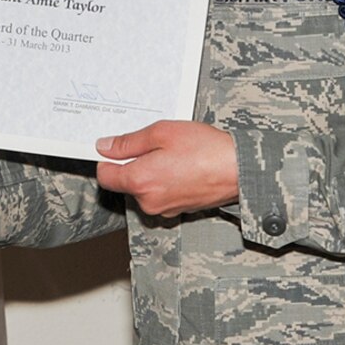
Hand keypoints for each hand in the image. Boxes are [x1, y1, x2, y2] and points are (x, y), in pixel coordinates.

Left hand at [95, 121, 238, 216]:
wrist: (239, 170)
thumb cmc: (206, 150)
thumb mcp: (162, 133)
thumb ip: (129, 142)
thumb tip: (105, 146)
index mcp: (140, 181)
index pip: (104, 175)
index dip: (108, 159)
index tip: (116, 148)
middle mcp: (148, 201)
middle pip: (125, 182)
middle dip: (135, 164)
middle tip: (158, 146)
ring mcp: (163, 209)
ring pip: (144, 189)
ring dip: (152, 173)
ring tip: (175, 156)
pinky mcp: (178, 211)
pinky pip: (161, 195)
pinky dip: (166, 182)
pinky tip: (183, 168)